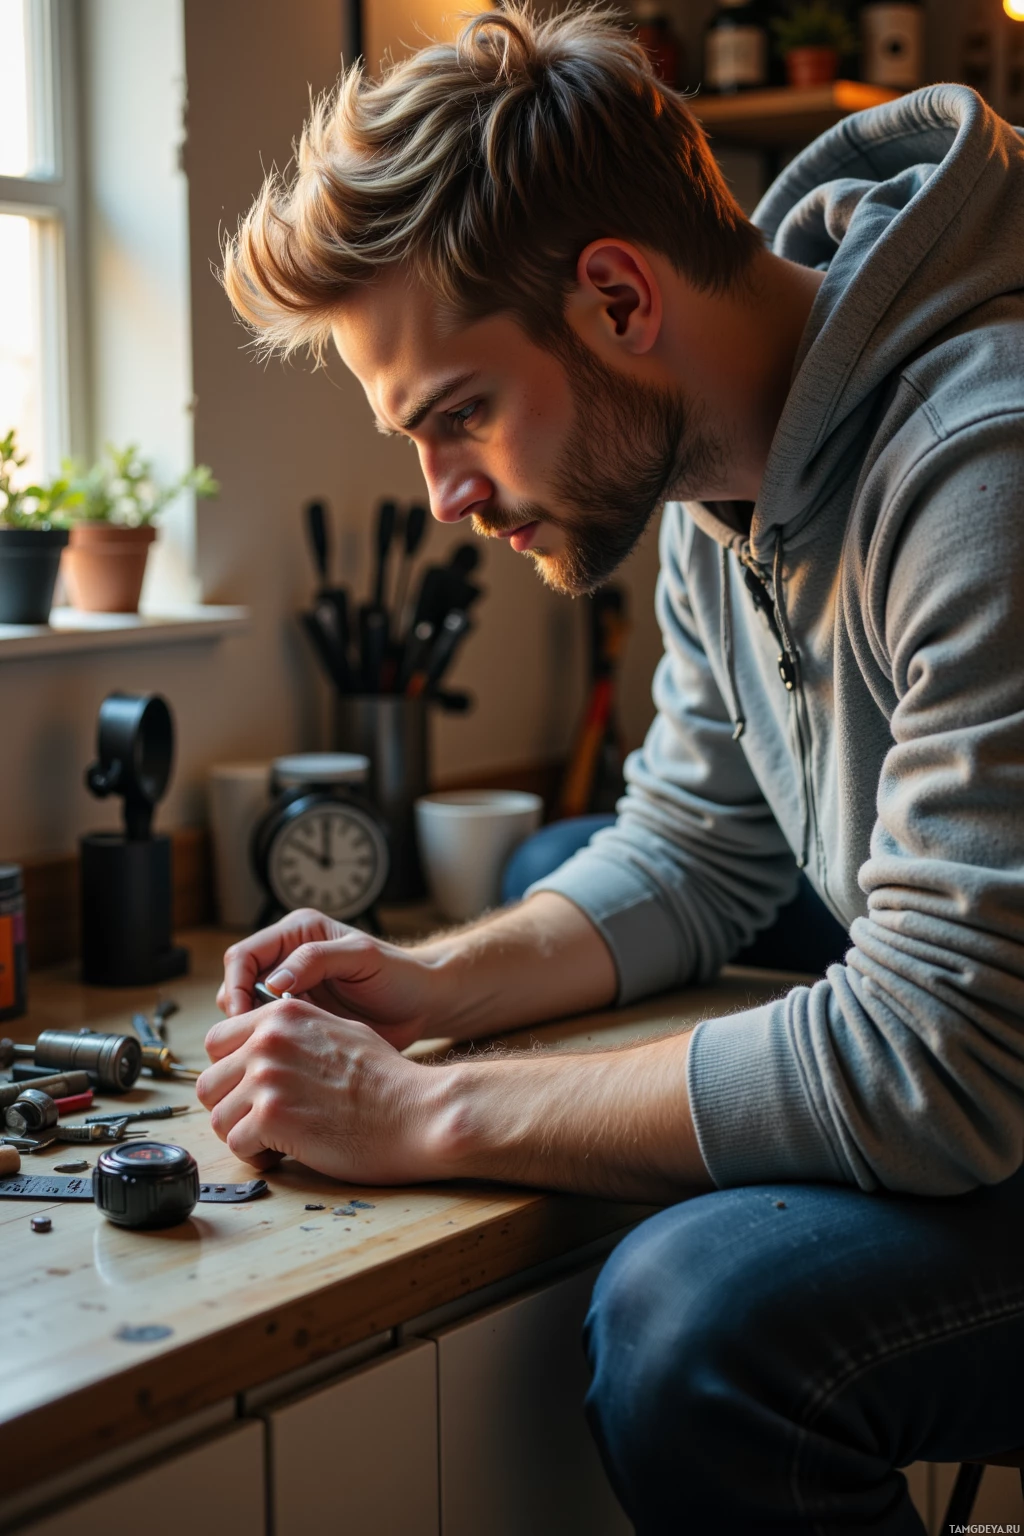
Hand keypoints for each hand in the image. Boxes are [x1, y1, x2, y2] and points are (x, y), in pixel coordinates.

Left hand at [197, 995, 446, 1179]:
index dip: (230, 1073)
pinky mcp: (272, 1117)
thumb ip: (294, 1034)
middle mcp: (268, 1040)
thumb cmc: (388, 1080)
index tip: (249, 1092)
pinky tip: (284, 1154)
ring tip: (275, 1141)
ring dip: (242, 1136)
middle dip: (230, 1108)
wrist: (417, 1112)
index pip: (217, 1042)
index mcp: (282, 1014)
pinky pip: (237, 1146)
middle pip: (209, 1083)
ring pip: (217, 1118)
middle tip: (260, 1123)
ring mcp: (268, 1077)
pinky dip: (256, 1157)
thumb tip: (262, 1047)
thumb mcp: (339, 1031)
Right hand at [216, 908, 448, 1050]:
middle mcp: (287, 959)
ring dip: (251, 1030)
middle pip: (236, 984)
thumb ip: (317, 960)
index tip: (242, 1015)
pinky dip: (267, 1044)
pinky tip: (283, 1057)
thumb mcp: (362, 957)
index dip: (236, 985)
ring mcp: (291, 991)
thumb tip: (273, 981)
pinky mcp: (298, 1019)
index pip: (243, 955)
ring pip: (246, 1011)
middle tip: (254, 1039)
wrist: (421, 1004)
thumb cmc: (399, 974)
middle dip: (238, 1011)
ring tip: (269, 1049)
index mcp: (297, 933)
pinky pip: (268, 1032)